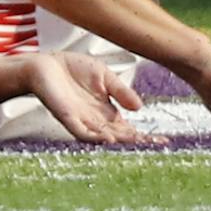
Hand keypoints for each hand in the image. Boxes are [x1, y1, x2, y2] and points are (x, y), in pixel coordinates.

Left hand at [26, 53, 165, 145]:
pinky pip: (81, 131)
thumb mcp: (105, 76)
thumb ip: (121, 91)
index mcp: (106, 111)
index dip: (145, 135)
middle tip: (157, 145)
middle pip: (120, 135)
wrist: (45, 65)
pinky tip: (107, 138)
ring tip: (135, 143)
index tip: (164, 141)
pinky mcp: (66, 116)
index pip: (129, 128)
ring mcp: (81, 120)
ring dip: (118, 141)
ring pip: (103, 136)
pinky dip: (94, 136)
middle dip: (138, 141)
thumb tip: (140, 108)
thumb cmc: (73, 69)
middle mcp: (96, 120)